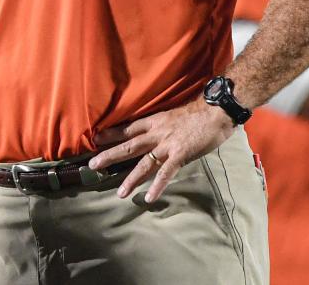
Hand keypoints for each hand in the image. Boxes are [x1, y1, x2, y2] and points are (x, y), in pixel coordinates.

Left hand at [88, 99, 234, 202]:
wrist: (216, 110)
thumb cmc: (200, 113)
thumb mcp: (175, 116)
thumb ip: (164, 127)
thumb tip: (157, 136)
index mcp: (156, 121)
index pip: (129, 128)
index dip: (112, 133)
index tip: (96, 138)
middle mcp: (157, 132)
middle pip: (129, 145)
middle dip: (110, 155)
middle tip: (92, 165)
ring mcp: (168, 144)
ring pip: (144, 163)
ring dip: (131, 178)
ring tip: (119, 193)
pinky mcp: (180, 153)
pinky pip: (166, 172)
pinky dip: (157, 185)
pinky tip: (148, 197)